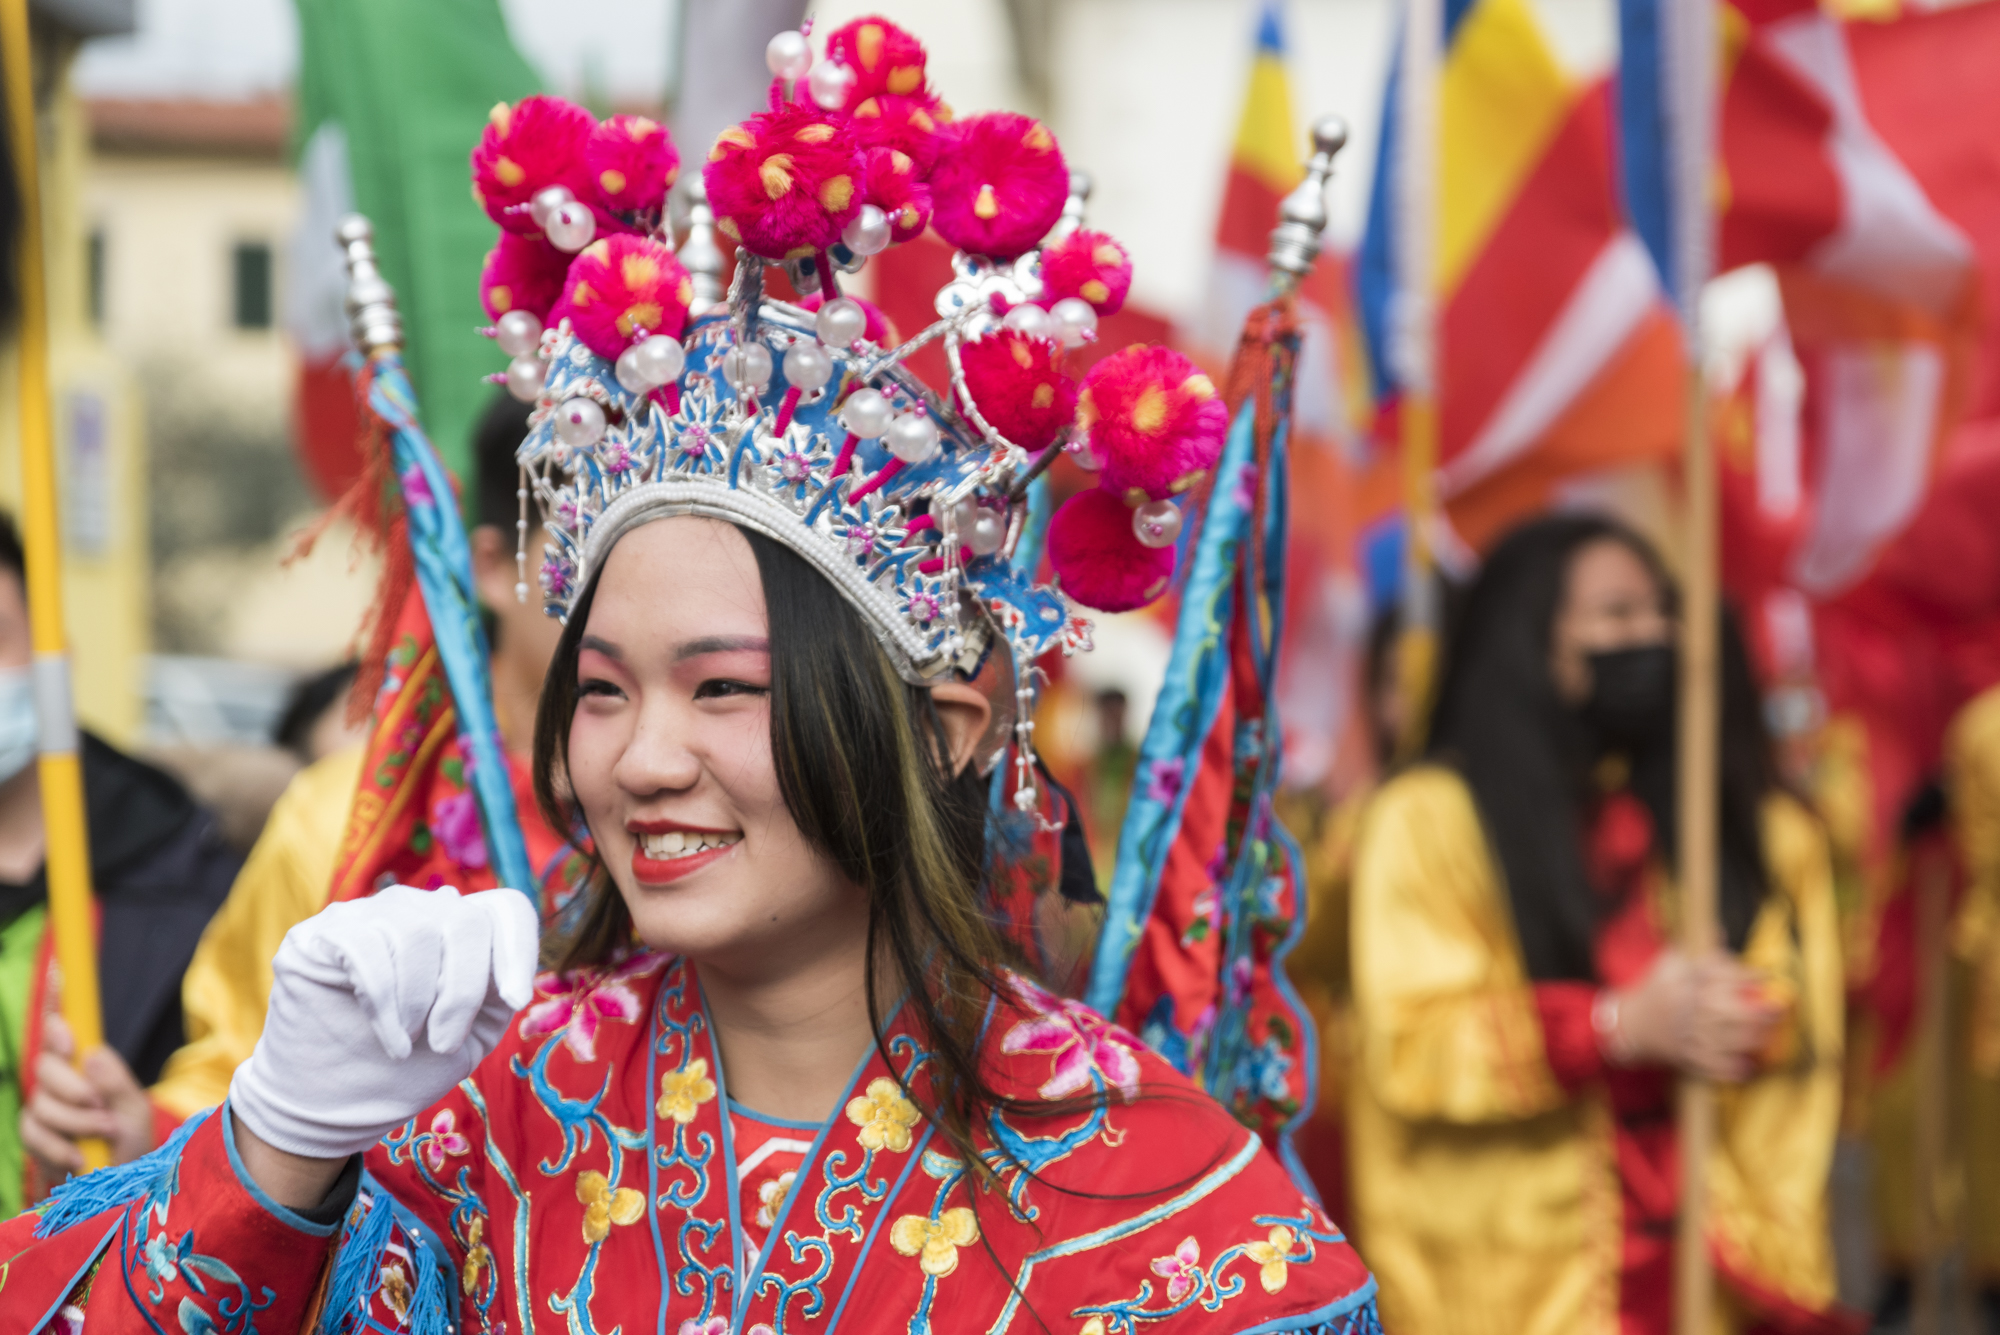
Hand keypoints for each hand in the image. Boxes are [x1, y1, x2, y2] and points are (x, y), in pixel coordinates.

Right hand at [19, 1012, 154, 1178]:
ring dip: (74, 1121)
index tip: (67, 1044)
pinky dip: (58, 1147)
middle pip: (43, 1069)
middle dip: (72, 1088)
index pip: (58, 1038)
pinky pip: (33, 1136)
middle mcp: (58, 1085)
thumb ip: (115, 1082)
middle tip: (100, 1105)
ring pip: (39, 1105)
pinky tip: (80, 1156)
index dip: (55, 1033)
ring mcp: (43, 1112)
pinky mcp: (35, 1140)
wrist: (122, 1180)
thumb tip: (90, 1055)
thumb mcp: (135, 1109)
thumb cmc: (131, 1137)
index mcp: (84, 1068)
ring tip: (107, 1131)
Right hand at [228, 885, 537, 1182]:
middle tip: (445, 1042)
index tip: (515, 1000)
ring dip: (419, 1000)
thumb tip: (499, 944)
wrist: (334, 1110)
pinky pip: (366, 947)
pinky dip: (384, 1001)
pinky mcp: (317, 935)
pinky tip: (387, 1038)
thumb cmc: (409, 1069)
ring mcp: (361, 914)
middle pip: (465, 919)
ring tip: (407, 1042)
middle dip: (464, 990)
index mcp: (456, 928)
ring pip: (417, 932)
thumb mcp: (471, 1033)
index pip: (505, 908)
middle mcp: (411, 909)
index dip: (519, 947)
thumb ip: (494, 989)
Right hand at [1607, 948, 1781, 1081]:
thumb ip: (1696, 951)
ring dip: (1749, 1041)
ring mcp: (1685, 1034)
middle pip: (1725, 1011)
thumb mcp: (1668, 963)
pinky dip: (1727, 1070)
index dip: (1746, 976)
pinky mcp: (1683, 1055)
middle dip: (1756, 1013)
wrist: (1626, 1023)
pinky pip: (1709, 1065)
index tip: (1767, 977)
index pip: (1718, 976)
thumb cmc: (1655, 988)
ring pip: (1722, 1040)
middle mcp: (1686, 1008)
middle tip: (1779, 1011)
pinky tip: (1746, 1069)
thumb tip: (1722, 931)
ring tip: (1769, 1037)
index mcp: (1684, 983)